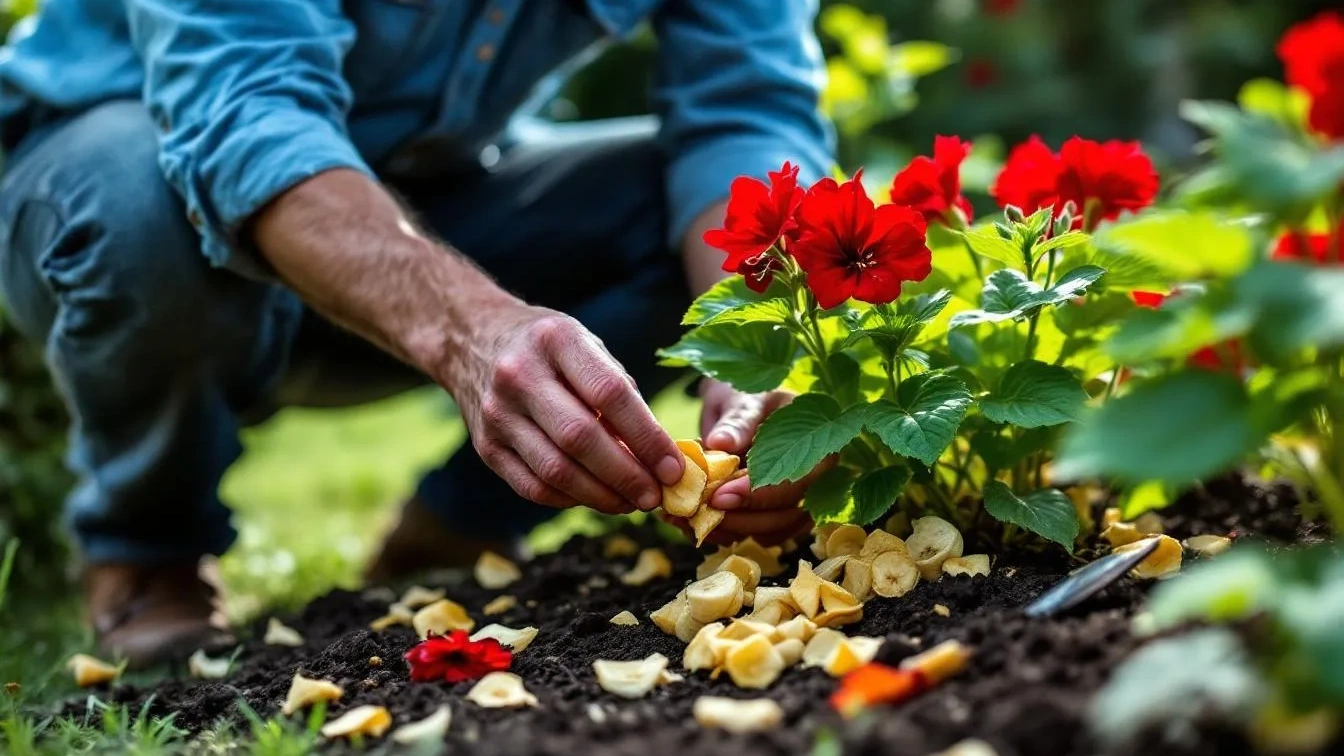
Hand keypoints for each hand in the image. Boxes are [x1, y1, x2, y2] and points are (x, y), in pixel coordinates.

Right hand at [441, 300, 683, 514]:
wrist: (471, 339)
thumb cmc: (547, 347)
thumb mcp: (586, 346)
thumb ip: (620, 392)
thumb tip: (657, 452)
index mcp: (556, 340)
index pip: (610, 394)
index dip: (647, 437)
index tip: (674, 468)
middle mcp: (520, 375)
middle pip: (580, 438)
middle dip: (626, 475)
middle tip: (656, 496)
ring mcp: (497, 413)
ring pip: (555, 470)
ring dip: (601, 496)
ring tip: (631, 503)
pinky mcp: (485, 446)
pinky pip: (532, 486)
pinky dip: (570, 499)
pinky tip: (595, 497)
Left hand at [680, 380, 818, 544]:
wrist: (738, 409)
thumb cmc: (749, 397)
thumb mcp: (744, 400)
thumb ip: (738, 421)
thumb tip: (720, 443)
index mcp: (820, 450)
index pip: (797, 482)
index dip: (759, 494)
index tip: (720, 496)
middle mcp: (815, 483)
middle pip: (787, 516)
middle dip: (742, 519)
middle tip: (700, 513)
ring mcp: (795, 504)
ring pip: (771, 532)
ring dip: (730, 532)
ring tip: (689, 520)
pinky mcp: (773, 517)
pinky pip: (755, 535)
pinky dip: (724, 534)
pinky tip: (693, 523)